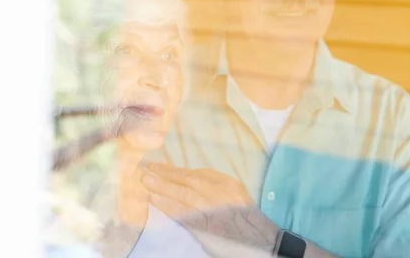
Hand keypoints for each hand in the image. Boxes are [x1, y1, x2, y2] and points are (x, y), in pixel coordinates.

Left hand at [141, 163, 279, 256]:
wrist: (263, 242)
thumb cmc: (248, 221)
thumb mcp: (236, 196)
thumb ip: (216, 188)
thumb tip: (190, 182)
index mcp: (228, 183)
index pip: (197, 173)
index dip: (176, 169)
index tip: (161, 167)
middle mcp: (221, 192)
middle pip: (188, 180)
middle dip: (166, 174)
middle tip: (147, 170)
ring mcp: (214, 209)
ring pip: (183, 194)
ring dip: (162, 187)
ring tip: (146, 182)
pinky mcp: (208, 226)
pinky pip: (185, 213)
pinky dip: (169, 205)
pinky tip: (156, 200)